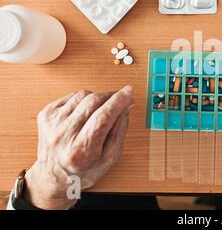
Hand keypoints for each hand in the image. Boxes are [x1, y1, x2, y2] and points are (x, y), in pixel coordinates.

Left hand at [23, 86, 133, 208]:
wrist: (53, 176)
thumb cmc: (82, 170)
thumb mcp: (109, 158)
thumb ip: (120, 130)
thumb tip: (125, 105)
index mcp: (80, 150)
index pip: (104, 116)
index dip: (119, 101)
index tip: (128, 92)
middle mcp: (63, 135)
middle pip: (93, 101)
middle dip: (111, 96)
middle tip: (120, 98)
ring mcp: (52, 123)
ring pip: (83, 95)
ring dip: (97, 98)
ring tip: (100, 110)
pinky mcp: (46, 115)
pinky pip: (71, 96)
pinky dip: (83, 100)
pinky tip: (85, 112)